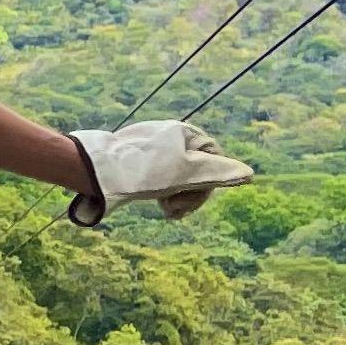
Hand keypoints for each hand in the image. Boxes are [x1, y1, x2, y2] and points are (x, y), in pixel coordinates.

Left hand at [66, 119, 254, 226]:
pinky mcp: (137, 161)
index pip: (214, 159)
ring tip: (166, 211)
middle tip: (175, 211)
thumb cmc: (144, 171)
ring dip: (178, 197)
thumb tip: (249, 174)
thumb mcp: (187, 173)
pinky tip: (159, 207)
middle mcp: (169, 137)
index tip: (197, 195)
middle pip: (196, 170)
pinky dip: (163, 194)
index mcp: (184, 133)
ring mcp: (152, 149)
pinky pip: (159, 179)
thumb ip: (219, 173)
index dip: (210, 181)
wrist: (96, 171)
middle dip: (192, 193)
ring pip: (178, 177)